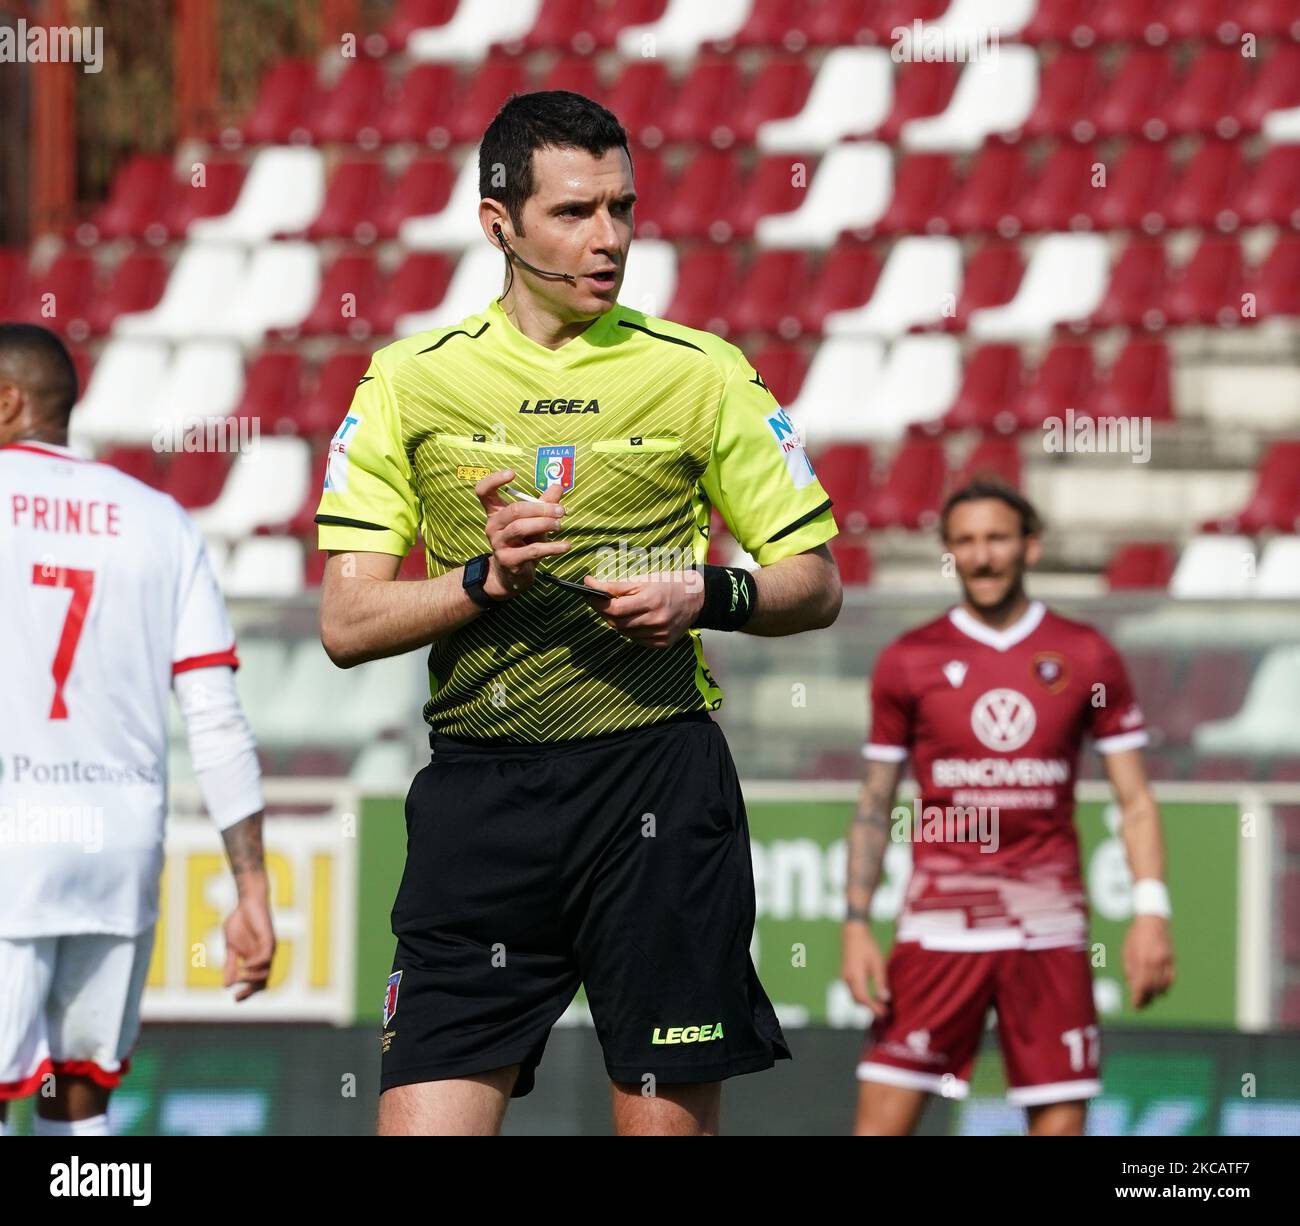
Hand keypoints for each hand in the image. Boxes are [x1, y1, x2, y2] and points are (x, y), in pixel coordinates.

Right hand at [223, 890, 275, 1002]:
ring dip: (252, 978)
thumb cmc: (239, 923)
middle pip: (263, 981)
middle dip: (251, 991)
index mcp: (255, 960)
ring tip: (240, 977)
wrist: (246, 902)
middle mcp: (264, 957)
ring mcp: (267, 949)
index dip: (248, 993)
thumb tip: (226, 986)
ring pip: (266, 972)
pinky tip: (245, 966)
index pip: (256, 982)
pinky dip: (256, 964)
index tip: (235, 999)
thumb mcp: (231, 948)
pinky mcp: (269, 939)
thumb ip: (230, 965)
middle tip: (238, 996)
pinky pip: (266, 957)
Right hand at [474, 470, 568, 599]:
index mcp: (495, 512)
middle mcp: (493, 526)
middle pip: (514, 510)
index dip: (494, 480)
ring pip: (520, 528)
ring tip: (560, 525)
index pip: (483, 491)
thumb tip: (558, 486)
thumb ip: (545, 503)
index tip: (512, 473)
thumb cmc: (523, 542)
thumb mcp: (534, 521)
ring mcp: (498, 544)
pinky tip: (565, 546)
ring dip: (544, 524)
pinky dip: (551, 547)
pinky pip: (531, 551)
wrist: (513, 574)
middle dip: (541, 508)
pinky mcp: (509, 560)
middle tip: (561, 511)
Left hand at [582, 569, 704, 648]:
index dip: (597, 603)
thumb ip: (616, 585)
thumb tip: (590, 584)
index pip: (615, 608)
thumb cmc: (668, 584)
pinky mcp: (662, 643)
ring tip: (617, 609)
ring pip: (624, 633)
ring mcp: (659, 634)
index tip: (588, 594)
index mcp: (651, 601)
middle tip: (598, 601)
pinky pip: (636, 640)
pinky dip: (629, 631)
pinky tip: (633, 620)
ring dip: (616, 621)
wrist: (697, 598)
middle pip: (617, 622)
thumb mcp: (643, 579)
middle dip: (603, 611)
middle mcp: (656, 620)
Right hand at [841, 920, 890, 1017]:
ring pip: (853, 996)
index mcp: (855, 976)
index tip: (884, 1014)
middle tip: (884, 1012)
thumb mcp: (878, 964)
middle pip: (857, 1000)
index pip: (863, 999)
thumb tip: (884, 999)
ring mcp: (844, 977)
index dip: (873, 1008)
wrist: (853, 934)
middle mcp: (847, 979)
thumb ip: (880, 983)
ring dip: (865, 1003)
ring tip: (879, 1005)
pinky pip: (852, 991)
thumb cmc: (868, 947)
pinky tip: (871, 996)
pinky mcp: (845, 975)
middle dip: (869, 1008)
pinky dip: (861, 996)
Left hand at [1123, 914, 1174, 1008]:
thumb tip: (1132, 987)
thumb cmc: (1135, 936)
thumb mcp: (1126, 951)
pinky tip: (1160, 989)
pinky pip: (1171, 978)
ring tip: (1149, 998)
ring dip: (1156, 994)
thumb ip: (1129, 969)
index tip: (1135, 1006)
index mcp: (1140, 959)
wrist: (1152, 921)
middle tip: (1141, 1005)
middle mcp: (1154, 962)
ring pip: (1163, 985)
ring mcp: (1165, 961)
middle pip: (1152, 988)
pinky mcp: (1172, 960)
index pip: (1140, 985)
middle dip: (1146, 999)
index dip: (1138, 998)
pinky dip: (1166, 986)